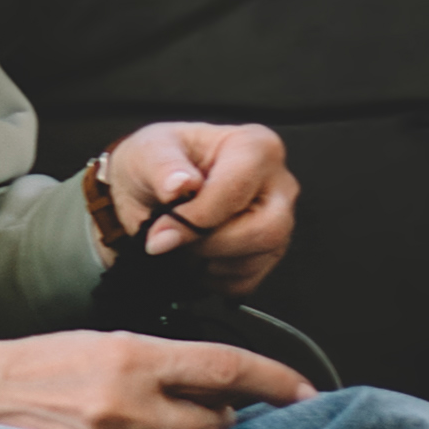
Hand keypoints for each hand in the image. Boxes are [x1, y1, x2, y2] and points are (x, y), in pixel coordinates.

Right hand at [0, 316, 303, 428]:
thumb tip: (222, 395)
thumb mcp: (107, 349)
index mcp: (133, 355)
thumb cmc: (46, 370)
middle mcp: (126, 398)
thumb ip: (164, 370)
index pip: (225, 367)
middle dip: (223, 426)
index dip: (275, 381)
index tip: (308, 393)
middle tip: (210, 423)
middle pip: (214, 424)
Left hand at [80, 120, 301, 293]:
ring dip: (206, 262)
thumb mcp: (149, 152)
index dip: (196, 218)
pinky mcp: (269, 254)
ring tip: (183, 241)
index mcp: (256, 147)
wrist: (150, 192)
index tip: (160, 231)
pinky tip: (196, 254)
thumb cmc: (158, 164)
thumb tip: (179, 185)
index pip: (237, 190)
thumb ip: (162, 167)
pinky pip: (245, 281)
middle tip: (172, 239)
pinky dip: (211, 277)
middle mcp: (278, 184)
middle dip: (209, 244)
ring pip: (254, 260)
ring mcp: (279, 222)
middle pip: (264, 231)